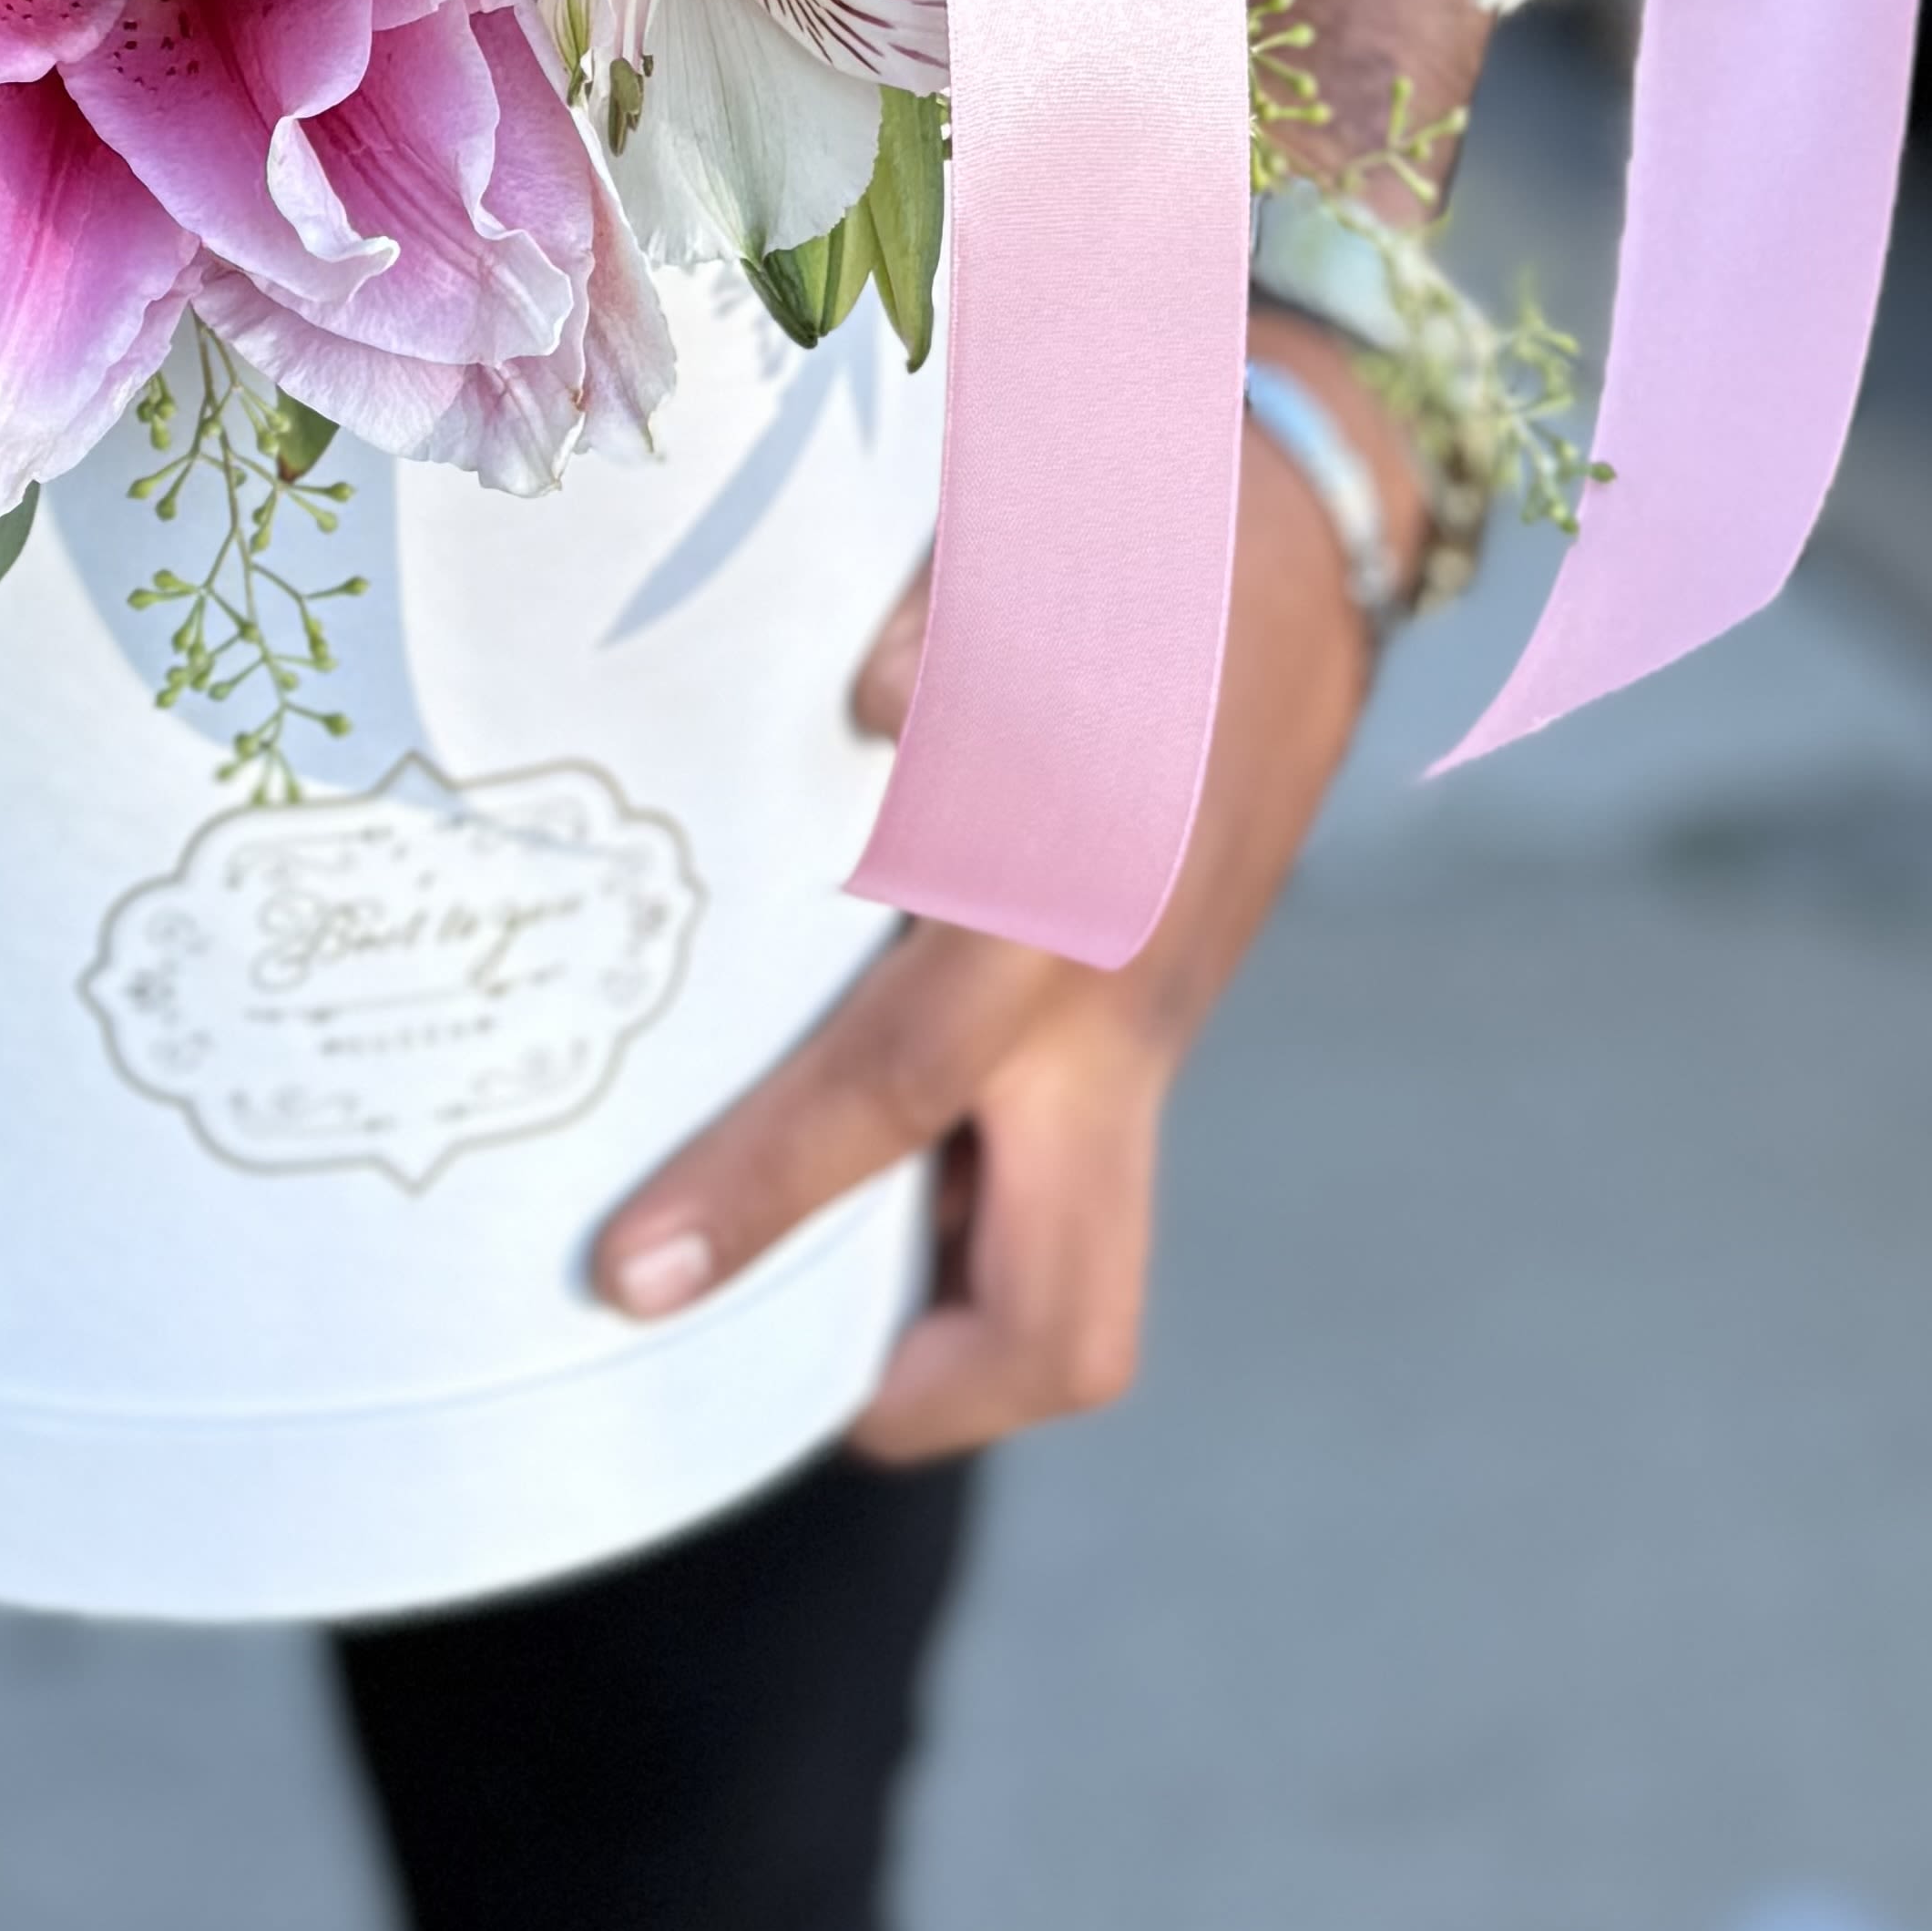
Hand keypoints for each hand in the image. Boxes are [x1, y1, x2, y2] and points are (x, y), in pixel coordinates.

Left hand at [591, 317, 1415, 1457]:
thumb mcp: (1041, 542)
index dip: (762, 1194)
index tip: (631, 1278)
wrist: (1300, 538)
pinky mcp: (1144, 1036)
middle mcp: (1119, 1018)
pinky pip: (1059, 1190)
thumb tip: (873, 690)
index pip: (899, 1092)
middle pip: (1065, 1323)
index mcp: (1071, 908)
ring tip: (770, 1278)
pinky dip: (958, 1212)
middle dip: (918, 1394)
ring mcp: (1146, 1043)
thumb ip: (947, 619)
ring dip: (940, 1319)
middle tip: (740, 1375)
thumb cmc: (1134, 535)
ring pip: (1076, 1283)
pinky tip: (842, 1148)